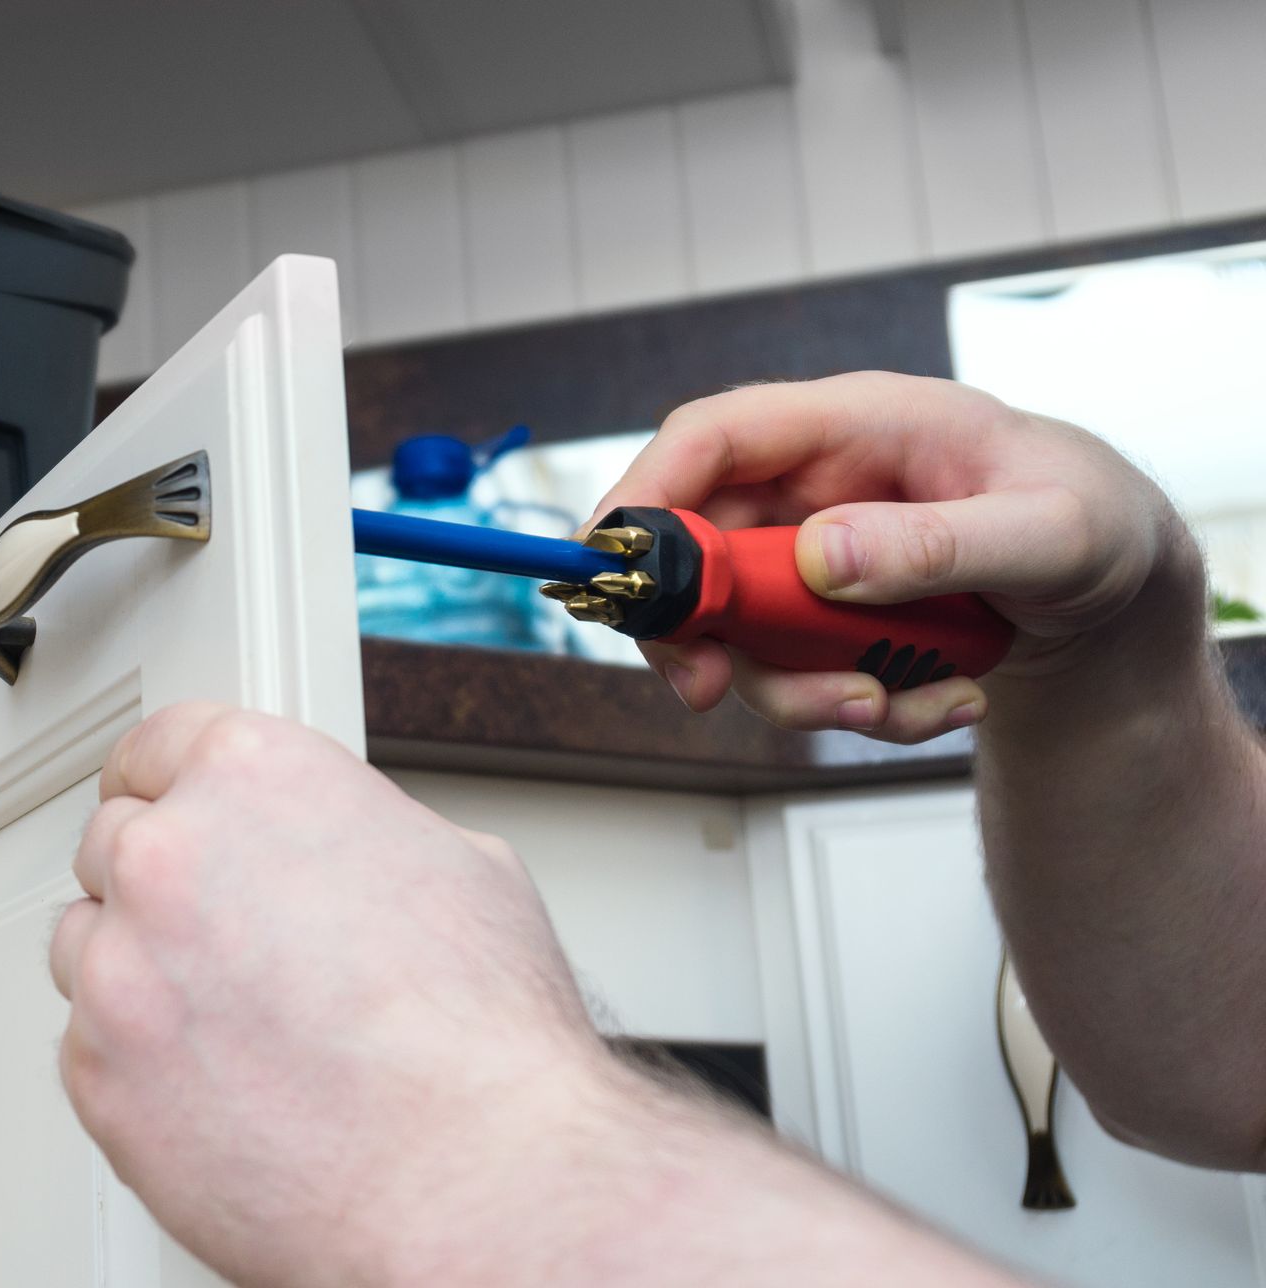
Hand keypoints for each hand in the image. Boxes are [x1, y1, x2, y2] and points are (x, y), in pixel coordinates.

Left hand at [49, 703, 626, 1286]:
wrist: (470, 1180)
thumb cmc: (482, 1040)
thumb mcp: (459, 866)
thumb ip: (360, 833)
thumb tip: (343, 847)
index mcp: (254, 777)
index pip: (157, 744)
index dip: (164, 780)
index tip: (154, 801)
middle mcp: (169, 856)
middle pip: (113, 842)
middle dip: (160, 882)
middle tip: (222, 936)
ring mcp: (119, 968)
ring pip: (85, 944)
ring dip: (137, 970)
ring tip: (233, 1023)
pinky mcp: (96, 1075)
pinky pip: (87, 1048)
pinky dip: (136, 1064)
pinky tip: (219, 1085)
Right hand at [589, 372, 1192, 742]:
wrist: (1117, 589)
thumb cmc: (1094, 521)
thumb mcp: (1051, 530)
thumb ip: (943, 542)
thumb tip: (824, 558)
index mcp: (855, 424)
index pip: (713, 436)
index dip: (648, 493)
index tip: (620, 567)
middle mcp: (814, 487)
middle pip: (694, 545)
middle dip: (696, 629)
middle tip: (710, 689)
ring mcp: (814, 556)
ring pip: (739, 631)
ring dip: (799, 690)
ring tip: (895, 709)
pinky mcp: (826, 618)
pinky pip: (797, 675)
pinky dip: (859, 709)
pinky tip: (942, 703)